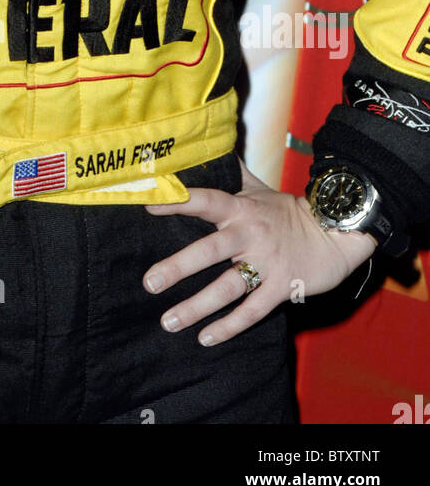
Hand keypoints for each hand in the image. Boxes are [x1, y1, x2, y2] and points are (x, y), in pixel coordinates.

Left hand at [141, 160, 376, 345]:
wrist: (336, 234)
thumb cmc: (289, 212)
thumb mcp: (259, 189)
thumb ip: (232, 174)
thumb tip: (209, 147)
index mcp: (242, 208)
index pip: (205, 201)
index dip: (178, 201)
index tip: (149, 206)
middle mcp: (250, 235)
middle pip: (210, 251)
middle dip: (178, 267)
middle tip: (149, 283)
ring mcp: (267, 264)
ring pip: (227, 288)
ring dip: (197, 307)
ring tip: (168, 321)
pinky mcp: (282, 288)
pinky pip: (252, 311)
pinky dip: (229, 326)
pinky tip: (205, 338)